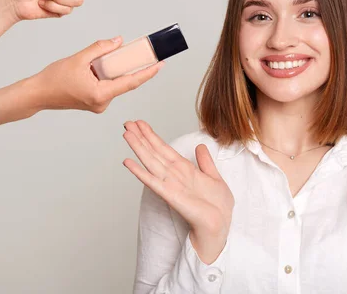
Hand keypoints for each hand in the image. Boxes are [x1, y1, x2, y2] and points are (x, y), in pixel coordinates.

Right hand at [35, 37, 161, 112]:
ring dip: (117, 71)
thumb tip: (118, 41)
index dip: (148, 73)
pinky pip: (108, 87)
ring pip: (116, 85)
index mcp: (100, 94)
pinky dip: (109, 76)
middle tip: (144, 55)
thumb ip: (100, 49)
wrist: (37, 94)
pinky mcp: (95, 103)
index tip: (161, 65)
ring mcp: (99, 104)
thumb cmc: (53, 79)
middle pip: (125, 83)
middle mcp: (102, 103)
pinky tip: (100, 68)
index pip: (131, 82)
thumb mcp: (78, 59)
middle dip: (133, 68)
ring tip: (111, 58)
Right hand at [123, 121, 234, 263]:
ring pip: (151, 161)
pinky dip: (139, 172)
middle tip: (127, 122)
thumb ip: (205, 162)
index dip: (152, 135)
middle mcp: (174, 175)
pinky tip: (128, 162)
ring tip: (126, 133)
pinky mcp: (170, 195)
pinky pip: (152, 181)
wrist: (220, 224)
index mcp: (184, 169)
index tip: (140, 123)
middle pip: (154, 151)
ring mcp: (170, 184)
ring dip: (138, 147)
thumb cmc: (217, 205)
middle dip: (141, 137)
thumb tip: (200, 146)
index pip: (164, 148)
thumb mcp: (214, 177)